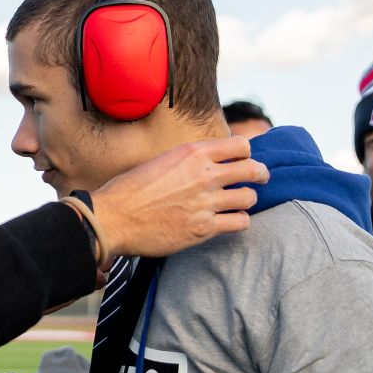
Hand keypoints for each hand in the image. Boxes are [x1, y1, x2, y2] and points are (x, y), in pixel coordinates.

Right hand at [91, 136, 266, 257]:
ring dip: (246, 199)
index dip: (244, 153)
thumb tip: (206, 163)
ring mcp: (206, 202)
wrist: (113, 218)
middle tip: (258, 178)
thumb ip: (187, 161)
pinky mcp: (204, 228)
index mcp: (192, 153)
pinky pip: (240, 222)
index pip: (240, 145)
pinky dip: (239, 221)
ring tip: (238, 202)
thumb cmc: (129, 190)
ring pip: (250, 197)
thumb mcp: (160, 161)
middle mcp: (203, 174)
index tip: (241, 160)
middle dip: (259, 173)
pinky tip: (229, 220)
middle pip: (253, 169)